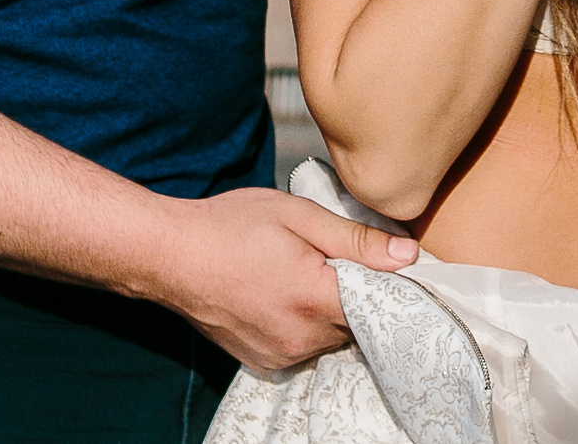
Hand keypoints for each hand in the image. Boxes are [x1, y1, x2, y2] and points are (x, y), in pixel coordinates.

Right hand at [161, 187, 417, 370]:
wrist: (169, 255)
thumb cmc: (231, 226)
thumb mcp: (299, 217)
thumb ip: (356, 240)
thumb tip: (408, 255)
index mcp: (315, 299)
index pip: (381, 302)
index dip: (388, 280)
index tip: (387, 261)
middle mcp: (301, 337)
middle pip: (357, 321)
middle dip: (355, 292)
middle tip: (333, 258)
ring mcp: (281, 354)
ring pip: (332, 335)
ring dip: (329, 309)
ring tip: (304, 273)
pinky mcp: (264, 360)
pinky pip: (305, 345)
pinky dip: (305, 324)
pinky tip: (284, 294)